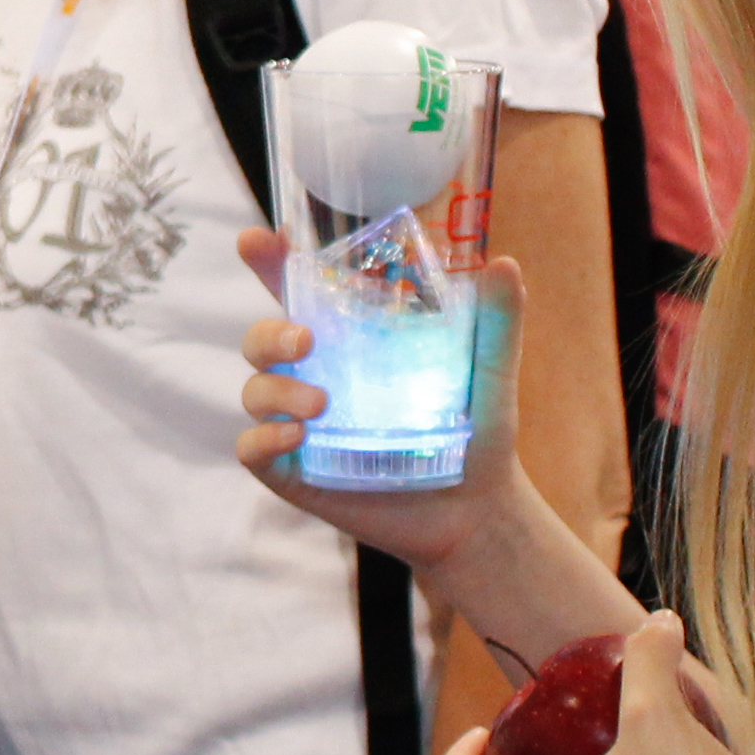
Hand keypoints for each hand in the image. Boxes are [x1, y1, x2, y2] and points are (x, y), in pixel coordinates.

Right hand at [233, 231, 540, 584]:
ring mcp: (300, 425)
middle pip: (260, 340)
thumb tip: (504, 262)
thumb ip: (496, 321)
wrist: (476, 513)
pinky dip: (263, 438)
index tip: (256, 240)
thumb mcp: (491, 372)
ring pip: (255, 391)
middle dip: (269, 332)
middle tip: (307, 341)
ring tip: (322, 405)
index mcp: (351, 343)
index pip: (298, 293)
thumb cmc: (477, 436)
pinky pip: (251, 448)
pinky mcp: (294, 472)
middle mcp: (316, 377)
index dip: (269, 263)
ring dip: (276, 390)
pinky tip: (296, 437)